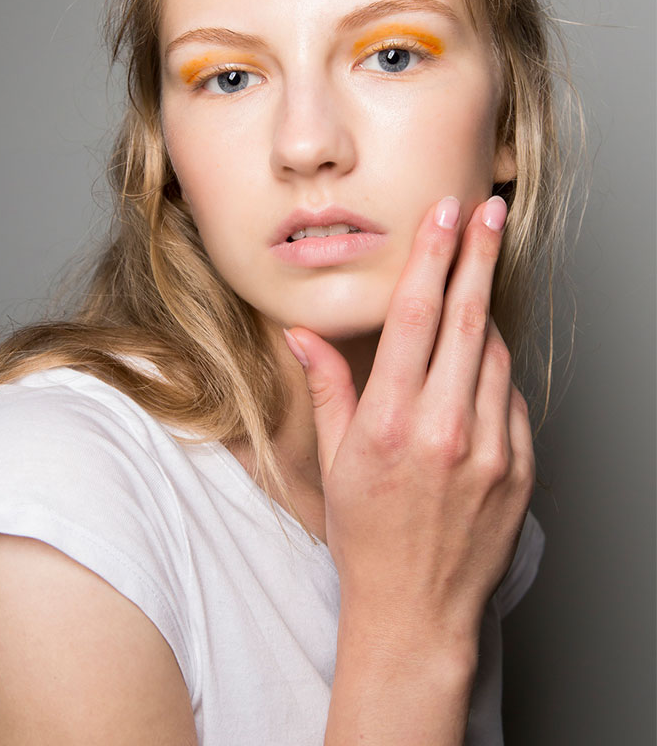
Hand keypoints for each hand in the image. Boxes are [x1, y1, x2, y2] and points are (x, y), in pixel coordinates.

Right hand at [284, 196, 534, 641]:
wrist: (417, 611)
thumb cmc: (366, 537)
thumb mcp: (334, 461)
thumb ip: (327, 387)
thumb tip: (302, 334)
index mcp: (390, 422)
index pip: (417, 317)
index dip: (433, 257)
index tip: (446, 215)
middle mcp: (445, 430)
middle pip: (469, 318)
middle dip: (479, 255)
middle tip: (489, 210)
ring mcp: (490, 450)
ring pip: (496, 355)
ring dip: (486, 315)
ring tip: (473, 292)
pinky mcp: (520, 469)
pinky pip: (514, 398)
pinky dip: (498, 372)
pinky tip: (479, 369)